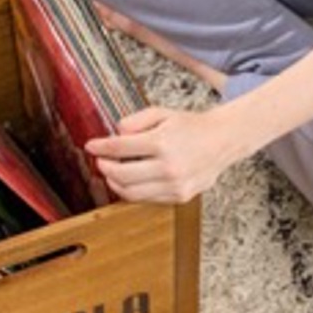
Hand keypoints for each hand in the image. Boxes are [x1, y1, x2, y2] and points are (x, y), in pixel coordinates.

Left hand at [84, 106, 240, 203]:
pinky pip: (147, 199)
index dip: (100, 147)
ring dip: (115, 183)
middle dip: (104, 168)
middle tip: (99, 161)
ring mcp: (175, 184)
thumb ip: (135, 120)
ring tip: (111, 172)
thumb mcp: (161, 113)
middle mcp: (168, 166)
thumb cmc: (190, 126)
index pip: (120, 147)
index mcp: (162, 142)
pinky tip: (129, 181)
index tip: (90, 146)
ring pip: (132, 193)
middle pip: (121, 175)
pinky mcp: (180, 196)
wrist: (222, 140)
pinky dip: (133, 191)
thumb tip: (115, 133)